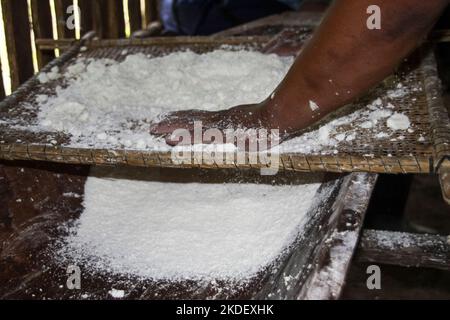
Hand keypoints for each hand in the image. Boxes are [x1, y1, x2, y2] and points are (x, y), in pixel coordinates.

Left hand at [150, 102, 276, 145]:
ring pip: (190, 125)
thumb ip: (250, 137)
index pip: (201, 120)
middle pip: (191, 119)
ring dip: (171, 128)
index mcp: (227, 120)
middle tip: (154, 126)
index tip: (172, 121)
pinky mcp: (221, 131)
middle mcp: (220, 120)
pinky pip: (198, 135)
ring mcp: (220, 124)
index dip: (185, 120)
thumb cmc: (273, 126)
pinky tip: (170, 139)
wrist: (280, 118)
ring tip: (154, 130)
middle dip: (172, 122)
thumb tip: (246, 143)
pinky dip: (183, 137)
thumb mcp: (259, 133)